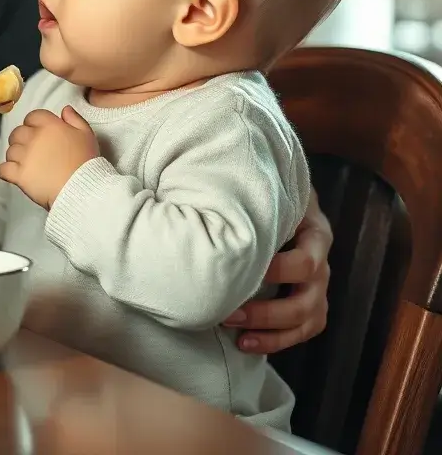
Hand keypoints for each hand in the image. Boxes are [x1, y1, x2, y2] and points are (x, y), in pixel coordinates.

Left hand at [0, 106, 99, 209]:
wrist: (82, 188)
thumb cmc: (86, 162)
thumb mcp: (86, 135)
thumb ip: (74, 119)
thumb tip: (64, 109)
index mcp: (49, 125)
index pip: (32, 117)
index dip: (34, 125)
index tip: (40, 134)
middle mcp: (34, 137)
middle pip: (17, 133)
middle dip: (22, 140)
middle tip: (33, 151)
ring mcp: (24, 156)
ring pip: (10, 150)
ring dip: (16, 156)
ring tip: (28, 165)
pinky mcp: (19, 174)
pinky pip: (3, 169)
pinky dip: (7, 171)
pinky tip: (16, 174)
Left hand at [223, 189, 331, 352]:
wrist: (283, 200)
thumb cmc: (266, 195)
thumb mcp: (265, 189)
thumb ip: (249, 196)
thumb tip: (211, 199)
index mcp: (315, 233)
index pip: (305, 262)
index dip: (277, 273)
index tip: (242, 274)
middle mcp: (322, 263)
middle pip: (307, 298)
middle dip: (267, 312)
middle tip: (229, 312)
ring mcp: (319, 287)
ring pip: (308, 320)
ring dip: (272, 332)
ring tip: (239, 336)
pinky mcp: (311, 305)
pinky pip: (303, 331)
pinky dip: (276, 341)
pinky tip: (246, 343)